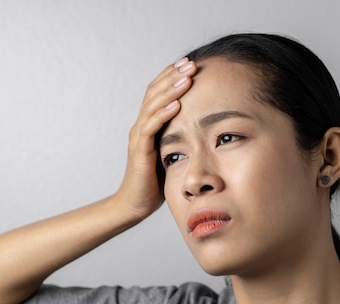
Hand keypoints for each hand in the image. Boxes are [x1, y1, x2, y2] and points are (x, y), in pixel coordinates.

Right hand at [117, 57, 196, 219]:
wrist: (135, 204)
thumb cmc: (155, 181)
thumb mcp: (172, 153)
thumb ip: (181, 137)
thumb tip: (205, 127)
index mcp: (149, 124)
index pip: (159, 93)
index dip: (172, 77)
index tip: (190, 64)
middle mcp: (141, 126)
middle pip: (155, 93)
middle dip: (173, 76)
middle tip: (190, 63)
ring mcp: (138, 137)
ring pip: (153, 106)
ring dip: (170, 90)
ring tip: (186, 77)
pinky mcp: (139, 151)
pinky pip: (150, 128)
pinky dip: (163, 114)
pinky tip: (176, 104)